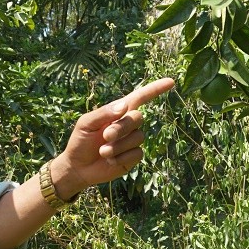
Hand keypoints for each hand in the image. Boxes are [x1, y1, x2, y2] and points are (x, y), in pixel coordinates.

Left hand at [50, 78, 175, 198]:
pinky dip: (121, 158)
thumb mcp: (86, 123)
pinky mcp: (133, 156)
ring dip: (118, 146)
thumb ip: (104, 113)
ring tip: (103, 152)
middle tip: (105, 136)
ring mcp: (132, 140)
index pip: (140, 97)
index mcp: (117, 111)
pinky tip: (110, 161)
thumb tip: (125, 106)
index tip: (171, 82)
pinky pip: (137, 154)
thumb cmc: (80, 141)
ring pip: (138, 138)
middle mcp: (128, 124)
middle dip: (122, 128)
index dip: (155, 89)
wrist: (78, 167)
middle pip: (138, 118)